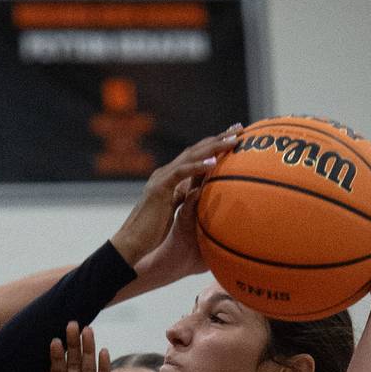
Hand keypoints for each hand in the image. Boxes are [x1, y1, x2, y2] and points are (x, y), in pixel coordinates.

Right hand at [110, 128, 242, 270]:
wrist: (131, 243)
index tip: (233, 137)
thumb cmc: (151, 234)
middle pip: (196, 149)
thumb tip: (198, 195)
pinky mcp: (159, 188)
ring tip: (233, 140)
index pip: (195, 156)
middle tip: (239, 128)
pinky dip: (197, 166)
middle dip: (219, 137)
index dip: (214, 145)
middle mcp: (165, 173)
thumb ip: (183, 200)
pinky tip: (213, 162)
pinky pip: (181, 173)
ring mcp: (161, 178)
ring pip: (191, 155)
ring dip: (214, 146)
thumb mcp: (172, 212)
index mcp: (170, 178)